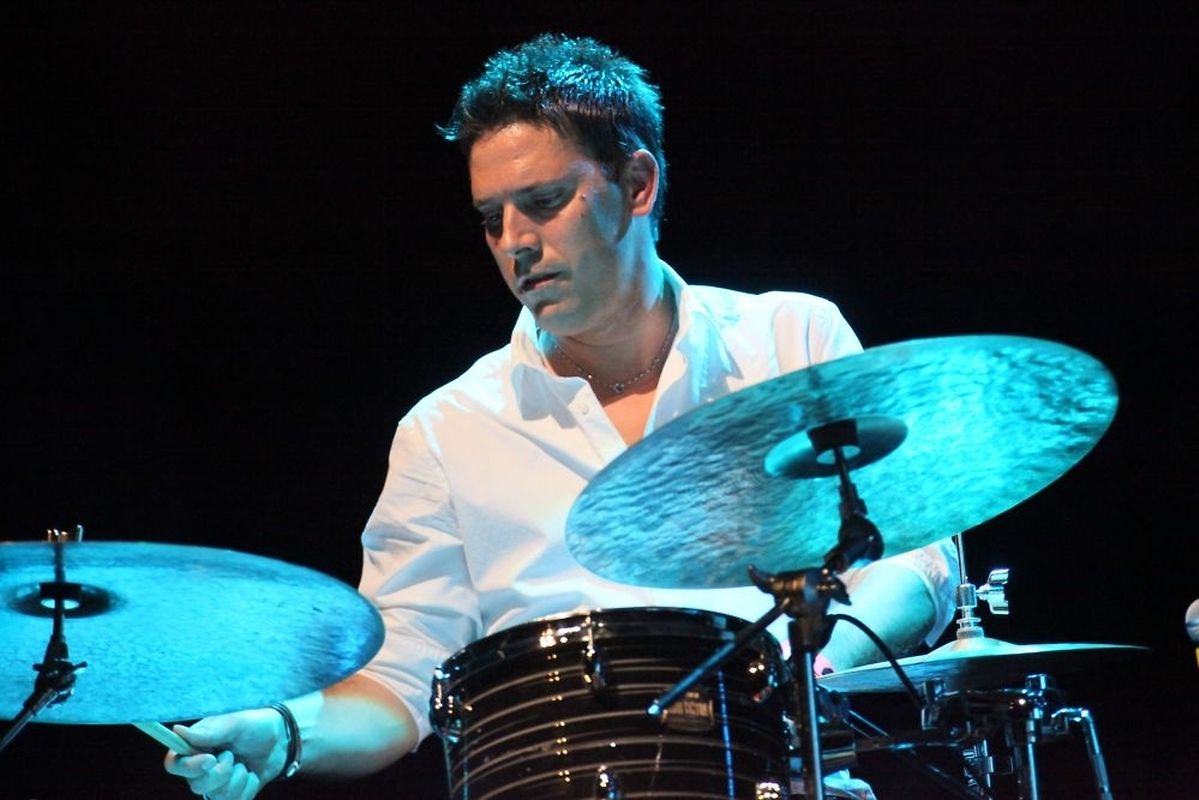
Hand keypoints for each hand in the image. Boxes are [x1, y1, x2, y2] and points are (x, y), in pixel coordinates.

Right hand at [163, 707, 285, 799]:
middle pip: (196, 785)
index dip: (188, 767)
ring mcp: (216, 784)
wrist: (280, 739)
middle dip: (221, 773)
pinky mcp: (231, 795)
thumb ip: (210, 731)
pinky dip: (248, 788)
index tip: (210, 760)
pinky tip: (251, 775)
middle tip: (233, 756)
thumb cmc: (255, 724)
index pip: (174, 764)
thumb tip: (178, 731)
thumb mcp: (236, 723)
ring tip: (245, 764)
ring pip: (217, 796)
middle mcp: (200, 768)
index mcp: (195, 746)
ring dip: (238, 779)